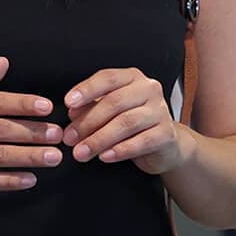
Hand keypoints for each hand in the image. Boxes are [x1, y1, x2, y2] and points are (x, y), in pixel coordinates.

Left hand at [62, 68, 196, 175]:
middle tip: (69, 138)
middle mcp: (149, 89)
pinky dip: (120, 150)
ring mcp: (160, 111)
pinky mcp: (167, 134)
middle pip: (114, 102)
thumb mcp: (110, 111)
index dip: (87, 90)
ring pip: (126, 123)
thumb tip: (72, 112)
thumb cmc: (132, 123)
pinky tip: (104, 157)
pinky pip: (141, 142)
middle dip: (88, 122)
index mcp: (132, 78)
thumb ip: (91, 108)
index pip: (108, 78)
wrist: (164, 143)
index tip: (68, 103)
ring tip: (81, 152)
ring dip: (99, 139)